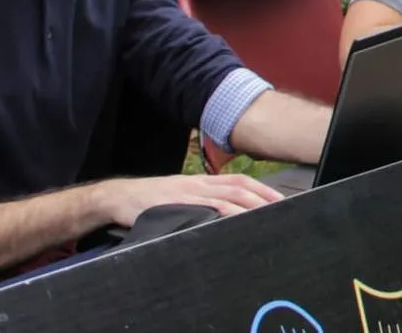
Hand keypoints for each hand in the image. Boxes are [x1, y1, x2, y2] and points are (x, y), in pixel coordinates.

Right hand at [92, 173, 282, 227]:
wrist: (118, 198)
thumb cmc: (150, 202)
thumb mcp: (179, 198)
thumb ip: (200, 205)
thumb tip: (224, 218)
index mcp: (201, 182)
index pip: (239, 181)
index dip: (262, 189)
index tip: (280, 200)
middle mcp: (198, 184)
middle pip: (239, 186)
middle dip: (263, 197)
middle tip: (283, 209)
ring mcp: (188, 193)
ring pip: (227, 195)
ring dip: (250, 205)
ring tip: (267, 216)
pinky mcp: (176, 204)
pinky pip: (205, 207)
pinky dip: (223, 212)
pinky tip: (235, 219)